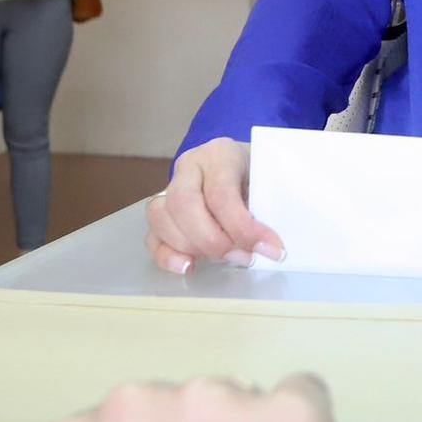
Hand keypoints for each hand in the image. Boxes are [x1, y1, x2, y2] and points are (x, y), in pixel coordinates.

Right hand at [144, 138, 284, 273]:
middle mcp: (189, 168)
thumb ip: (267, 207)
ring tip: (225, 259)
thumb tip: (268, 247)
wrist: (242, 167)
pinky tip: (189, 267)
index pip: (221, 192)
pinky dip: (167, 256)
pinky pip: (152, 237)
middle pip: (183, 204)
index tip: (268, 249)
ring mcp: (168, 189)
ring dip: (192, 247)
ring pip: (161, 218)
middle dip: (212, 240)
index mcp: (220, 154)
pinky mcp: (160, 214)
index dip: (242, 227)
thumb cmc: (258, 175)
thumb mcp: (269, 180)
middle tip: (242, 257)